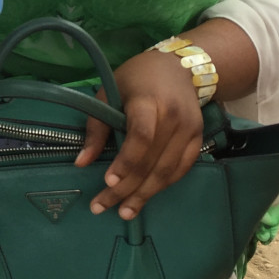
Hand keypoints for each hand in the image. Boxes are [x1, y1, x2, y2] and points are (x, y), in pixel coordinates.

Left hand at [75, 47, 203, 220]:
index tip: (108, 182)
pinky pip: (181, 169)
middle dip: (127, 188)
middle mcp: (174, 117)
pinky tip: (146, 197)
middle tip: (102, 206)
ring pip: (167, 171)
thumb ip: (96, 127)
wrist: (179, 67)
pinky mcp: (198, 139)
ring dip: (145, 195)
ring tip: (125, 212)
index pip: (141, 136)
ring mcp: (190, 129)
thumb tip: (81, 163)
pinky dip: (163, 185)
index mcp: (149, 101)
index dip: (126, 162)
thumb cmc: (136, 78)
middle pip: (151, 160)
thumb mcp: (109, 92)